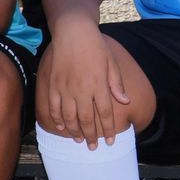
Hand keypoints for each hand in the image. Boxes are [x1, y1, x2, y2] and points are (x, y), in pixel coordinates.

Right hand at [38, 24, 129, 148]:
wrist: (73, 32)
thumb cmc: (95, 46)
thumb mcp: (111, 62)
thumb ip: (116, 84)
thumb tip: (125, 101)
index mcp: (99, 85)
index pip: (105, 113)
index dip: (108, 129)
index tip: (110, 141)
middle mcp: (82, 90)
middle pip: (87, 120)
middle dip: (91, 136)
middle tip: (94, 148)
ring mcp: (65, 88)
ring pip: (69, 117)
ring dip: (75, 132)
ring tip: (80, 141)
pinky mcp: (53, 85)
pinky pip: (54, 108)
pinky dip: (57, 120)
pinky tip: (62, 128)